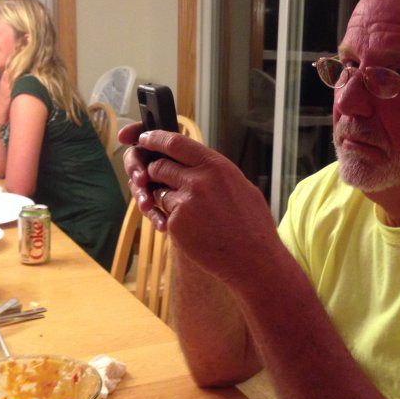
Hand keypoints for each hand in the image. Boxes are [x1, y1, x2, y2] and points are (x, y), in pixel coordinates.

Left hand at [120, 124, 280, 284]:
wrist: (255, 260)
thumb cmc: (253, 225)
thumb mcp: (241, 186)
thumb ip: (215, 173)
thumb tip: (197, 164)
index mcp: (217, 166)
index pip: (175, 142)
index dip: (155, 138)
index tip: (145, 138)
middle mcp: (199, 180)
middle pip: (159, 166)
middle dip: (156, 173)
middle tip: (165, 182)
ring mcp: (185, 203)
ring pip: (160, 192)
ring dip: (168, 200)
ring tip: (195, 215)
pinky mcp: (176, 224)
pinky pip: (165, 216)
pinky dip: (174, 222)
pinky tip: (196, 232)